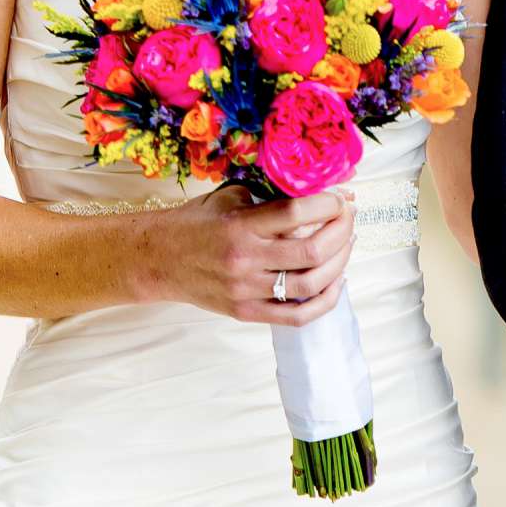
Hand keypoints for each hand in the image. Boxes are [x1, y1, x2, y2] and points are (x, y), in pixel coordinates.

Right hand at [147, 185, 352, 326]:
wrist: (156, 259)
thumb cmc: (196, 224)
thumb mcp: (230, 197)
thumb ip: (271, 195)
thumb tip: (325, 191)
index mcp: (240, 225)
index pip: (296, 212)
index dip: (329, 204)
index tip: (340, 198)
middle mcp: (245, 259)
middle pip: (313, 250)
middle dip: (343, 230)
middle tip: (349, 218)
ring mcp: (246, 290)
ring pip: (312, 283)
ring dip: (341, 262)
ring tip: (346, 244)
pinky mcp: (246, 312)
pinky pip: (298, 315)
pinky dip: (326, 300)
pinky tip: (336, 281)